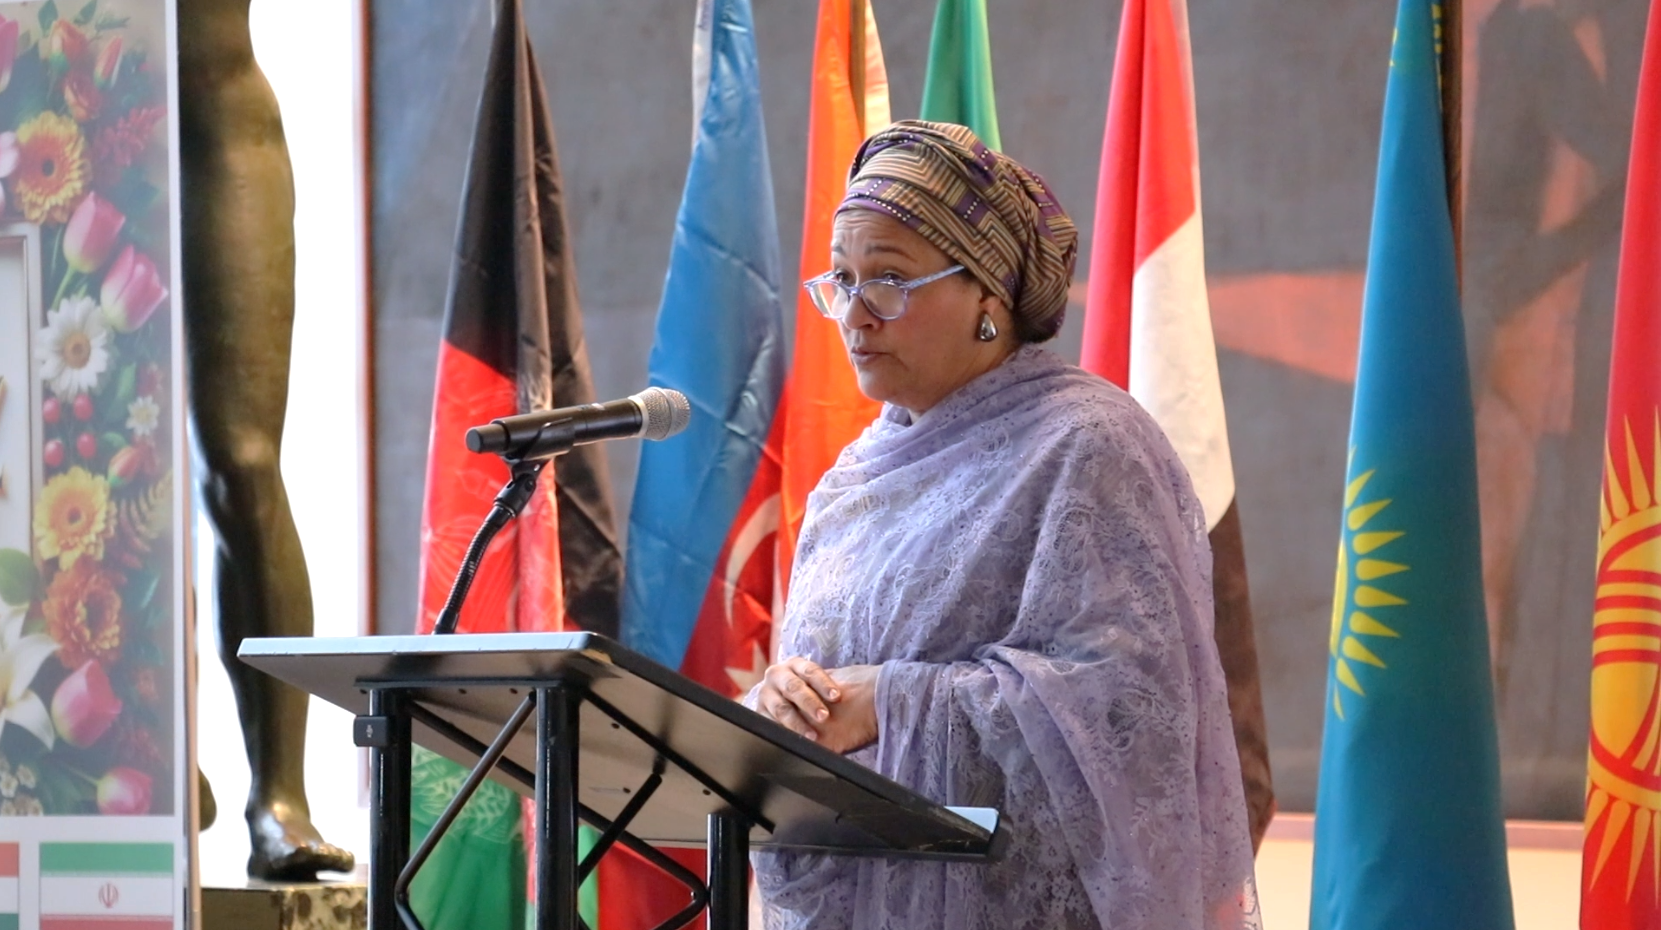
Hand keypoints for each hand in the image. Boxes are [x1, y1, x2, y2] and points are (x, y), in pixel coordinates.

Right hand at [754, 658, 879, 753]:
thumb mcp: (816, 686)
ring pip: (781, 708)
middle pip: (794, 688)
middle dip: (810, 702)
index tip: (837, 696)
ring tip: (812, 736)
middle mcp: (777, 675)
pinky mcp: (758, 713)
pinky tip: (794, 741)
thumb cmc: (811, 692)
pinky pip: (770, 724)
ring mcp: (765, 694)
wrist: (783, 700)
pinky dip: (783, 733)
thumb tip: (853, 691)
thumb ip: (828, 690)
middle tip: (824, 716)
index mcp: (794, 664)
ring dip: (797, 723)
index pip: (810, 671)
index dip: (824, 683)